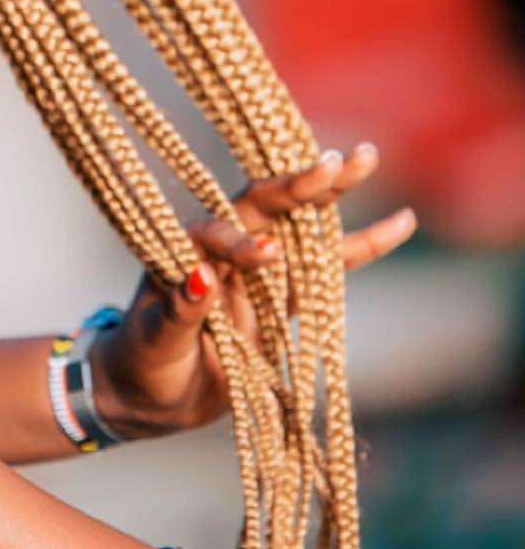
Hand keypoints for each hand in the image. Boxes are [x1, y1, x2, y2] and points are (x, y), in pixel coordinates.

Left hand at [93, 143, 417, 436]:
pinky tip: (402, 222)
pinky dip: (363, 247)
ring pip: (301, 225)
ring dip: (335, 195)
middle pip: (267, 204)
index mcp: (187, 249)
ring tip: (368, 155)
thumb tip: (200, 277)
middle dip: (302, 184)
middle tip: (341, 159)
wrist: (156, 393)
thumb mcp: (156, 340)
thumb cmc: (145, 360)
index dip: (243, 243)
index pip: (220, 231)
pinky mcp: (283, 295)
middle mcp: (226, 247)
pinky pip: (327, 268)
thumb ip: (180, 311)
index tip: (267, 257)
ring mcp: (258, 268)